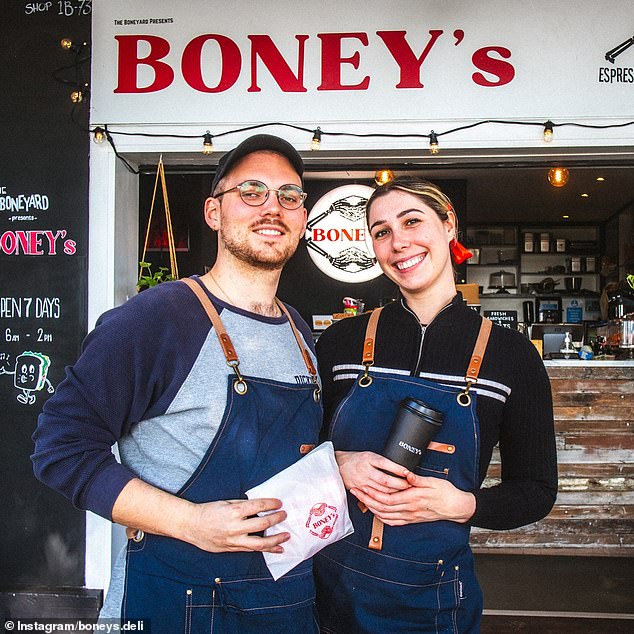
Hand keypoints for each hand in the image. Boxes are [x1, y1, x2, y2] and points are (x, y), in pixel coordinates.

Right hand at [184, 498, 290, 553]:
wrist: (192, 525)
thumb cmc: (209, 511)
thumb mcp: (226, 502)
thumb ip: (243, 505)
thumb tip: (260, 506)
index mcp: (235, 511)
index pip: (259, 506)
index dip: (272, 504)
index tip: (279, 503)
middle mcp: (236, 526)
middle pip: (263, 523)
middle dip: (277, 519)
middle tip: (284, 515)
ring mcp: (234, 540)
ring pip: (260, 543)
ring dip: (276, 539)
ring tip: (286, 536)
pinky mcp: (232, 548)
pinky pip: (252, 550)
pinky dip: (266, 549)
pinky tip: (277, 548)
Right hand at [336, 450, 410, 494]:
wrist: (340, 466)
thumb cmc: (357, 459)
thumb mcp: (371, 455)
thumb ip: (383, 462)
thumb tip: (400, 469)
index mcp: (369, 459)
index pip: (385, 464)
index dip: (398, 469)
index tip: (408, 472)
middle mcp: (365, 470)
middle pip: (385, 480)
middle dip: (399, 484)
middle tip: (409, 485)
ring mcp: (362, 482)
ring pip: (381, 491)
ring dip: (394, 493)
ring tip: (403, 493)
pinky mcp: (360, 491)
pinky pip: (374, 498)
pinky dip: (384, 499)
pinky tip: (391, 499)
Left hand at [351, 473, 474, 525]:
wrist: (456, 507)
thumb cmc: (446, 492)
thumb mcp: (433, 481)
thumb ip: (417, 479)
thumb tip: (406, 473)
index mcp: (413, 498)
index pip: (387, 498)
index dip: (373, 494)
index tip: (363, 486)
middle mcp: (410, 510)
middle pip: (382, 507)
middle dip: (367, 499)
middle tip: (356, 491)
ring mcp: (410, 516)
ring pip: (385, 516)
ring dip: (371, 508)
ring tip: (361, 499)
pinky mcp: (412, 520)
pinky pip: (393, 522)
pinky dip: (381, 518)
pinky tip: (375, 512)